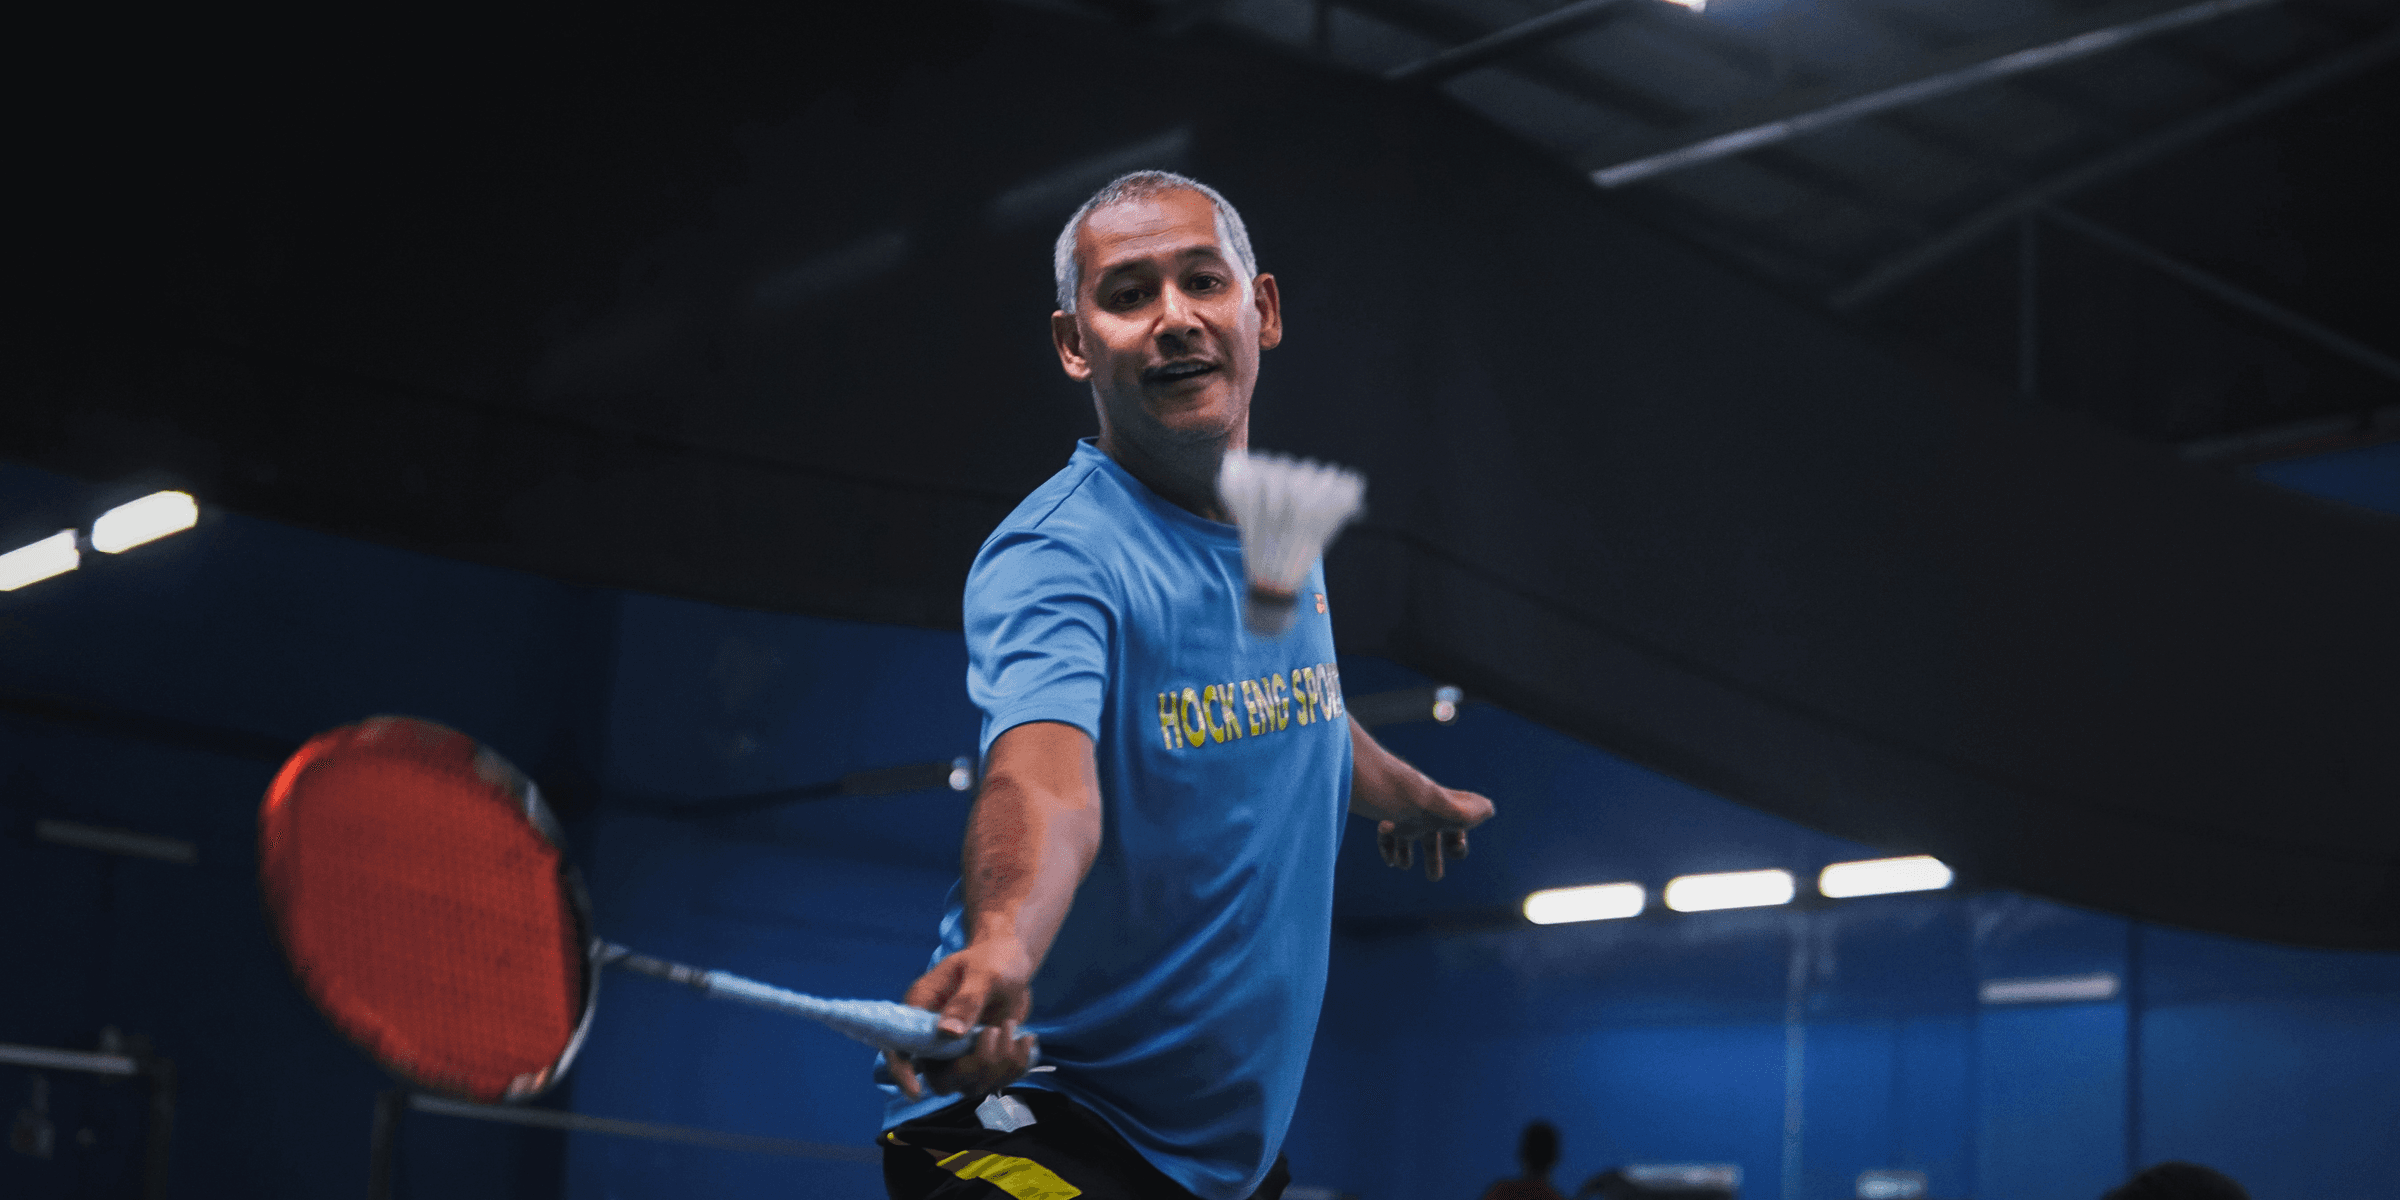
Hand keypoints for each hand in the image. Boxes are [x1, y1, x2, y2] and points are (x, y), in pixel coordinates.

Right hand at [887, 937, 1039, 1100]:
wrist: (1011, 964)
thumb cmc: (993, 960)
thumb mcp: (984, 973)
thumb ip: (968, 1001)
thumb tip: (947, 1033)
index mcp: (921, 1009)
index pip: (899, 1050)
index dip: (903, 1074)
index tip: (917, 1092)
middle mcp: (934, 1038)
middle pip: (941, 1078)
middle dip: (974, 1066)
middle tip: (995, 1031)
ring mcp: (958, 1054)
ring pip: (971, 1085)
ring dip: (1000, 1064)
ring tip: (1011, 1026)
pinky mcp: (980, 1061)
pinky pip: (996, 1081)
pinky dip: (1015, 1065)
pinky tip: (1025, 1039)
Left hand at [1376, 786, 1493, 880]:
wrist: (1407, 801)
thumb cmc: (1440, 810)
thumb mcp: (1469, 811)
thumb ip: (1481, 810)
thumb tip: (1488, 809)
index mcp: (1445, 817)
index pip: (1454, 834)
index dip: (1457, 848)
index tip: (1456, 848)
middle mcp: (1424, 819)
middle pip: (1430, 843)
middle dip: (1433, 862)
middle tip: (1434, 877)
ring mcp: (1404, 821)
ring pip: (1404, 840)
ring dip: (1404, 858)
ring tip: (1405, 864)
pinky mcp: (1386, 823)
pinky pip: (1384, 839)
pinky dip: (1386, 851)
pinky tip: (1390, 860)